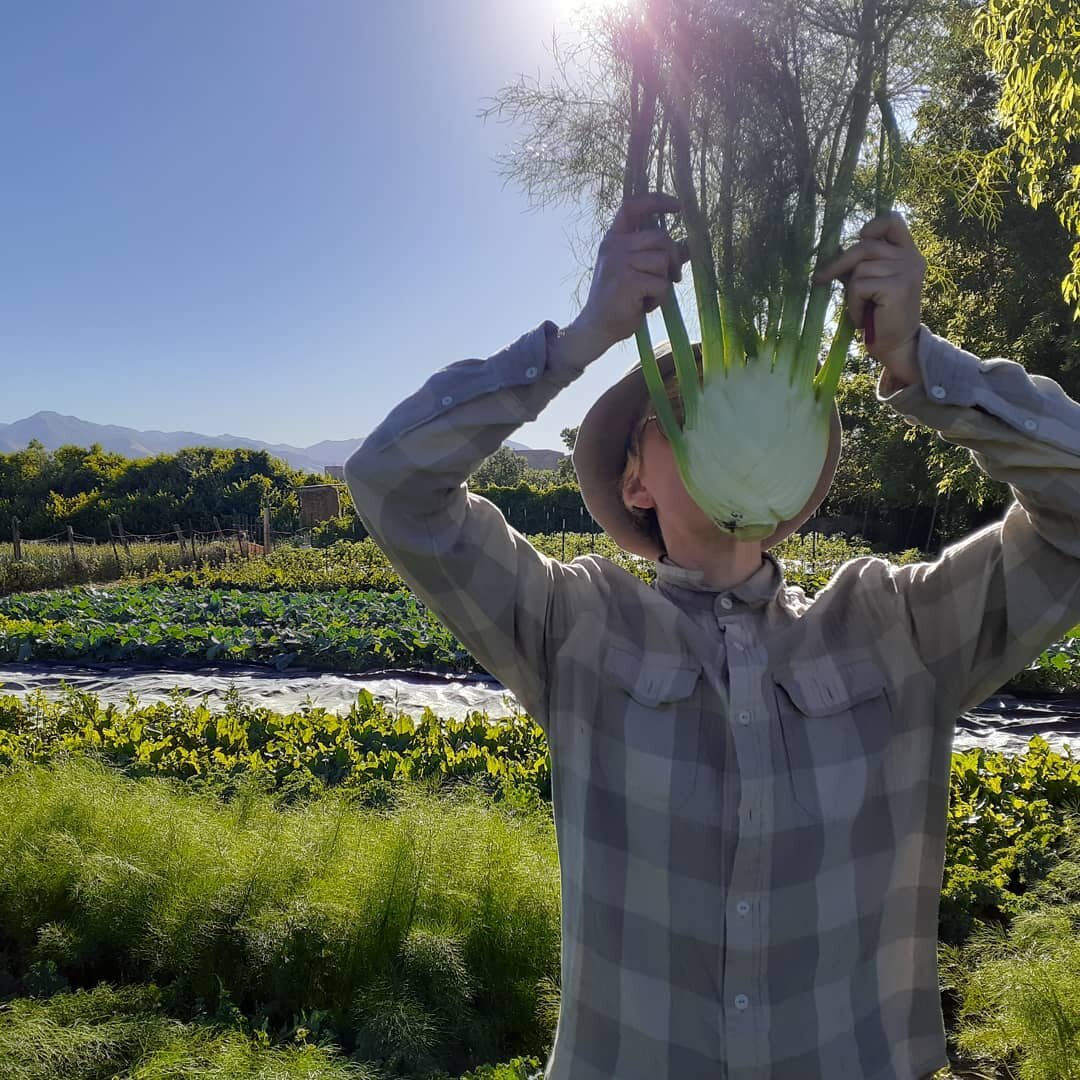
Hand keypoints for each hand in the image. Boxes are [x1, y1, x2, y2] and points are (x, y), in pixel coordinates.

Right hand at [576, 193, 687, 353]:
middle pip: (660, 237)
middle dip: (673, 258)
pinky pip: (661, 284)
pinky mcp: (627, 281)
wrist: (597, 327)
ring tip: (648, 295)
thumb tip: (688, 247)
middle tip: (673, 277)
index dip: (656, 201)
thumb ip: (656, 255)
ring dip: (663, 282)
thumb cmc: (619, 299)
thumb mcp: (636, 271)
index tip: (677, 205)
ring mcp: (619, 262)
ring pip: (662, 261)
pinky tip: (644, 305)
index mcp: (614, 239)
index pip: (632, 207)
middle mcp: (614, 246)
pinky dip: (660, 298)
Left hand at [813, 212, 925, 386]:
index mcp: (907, 252)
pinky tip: (865, 316)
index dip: (874, 224)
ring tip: (862, 308)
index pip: (893, 221)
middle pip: (865, 246)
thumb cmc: (880, 315)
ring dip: (851, 293)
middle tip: (819, 279)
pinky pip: (859, 286)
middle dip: (838, 263)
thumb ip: (859, 264)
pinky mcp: (898, 286)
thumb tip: (832, 249)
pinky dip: (854, 303)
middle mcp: (910, 258)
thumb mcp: (870, 282)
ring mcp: (906, 271)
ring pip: (859, 269)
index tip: (860, 236)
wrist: (896, 345)